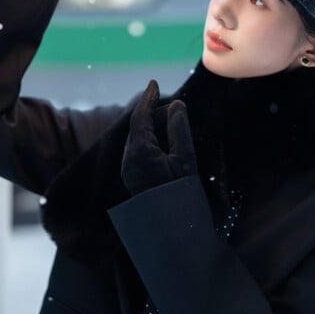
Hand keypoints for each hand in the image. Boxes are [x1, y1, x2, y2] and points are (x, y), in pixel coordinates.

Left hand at [121, 80, 197, 195]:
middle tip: (170, 106)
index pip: (140, 116)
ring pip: (138, 139)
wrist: (172, 231)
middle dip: (153, 113)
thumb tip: (176, 105)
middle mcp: (129, 159)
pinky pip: (139, 151)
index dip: (148, 98)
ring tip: (171, 124)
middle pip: (139, 127)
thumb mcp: (185, 159)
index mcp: (139, 151)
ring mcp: (129, 170)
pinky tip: (165, 143)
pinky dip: (151, 140)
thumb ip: (179, 129)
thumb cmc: (181, 194)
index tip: (154, 82)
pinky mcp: (134, 178)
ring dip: (153, 127)